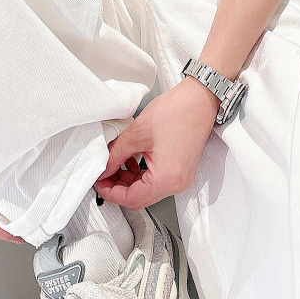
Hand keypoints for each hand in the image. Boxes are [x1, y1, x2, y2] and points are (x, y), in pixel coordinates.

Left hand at [94, 78, 218, 210]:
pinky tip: (131, 161)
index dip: (110, 191)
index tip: (98, 182)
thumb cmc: (178, 111)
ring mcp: (181, 179)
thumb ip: (115, 154)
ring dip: (129, 181)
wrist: (200, 99)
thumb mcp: (137, 133)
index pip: (131, 199)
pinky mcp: (182, 171)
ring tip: (115, 164)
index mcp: (167, 179)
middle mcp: (177, 184)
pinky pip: (157, 182)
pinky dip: (142, 175)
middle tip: (103, 174)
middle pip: (139, 199)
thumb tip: (103, 167)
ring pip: (147, 191)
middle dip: (118, 187)